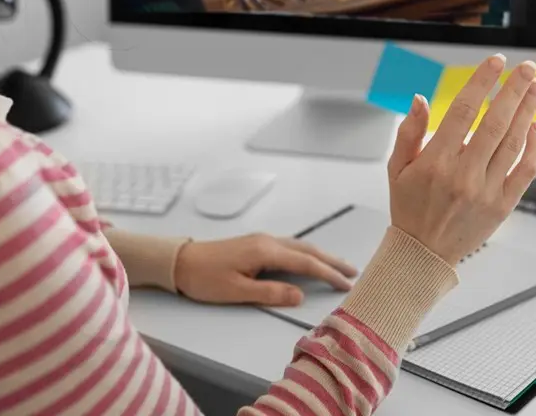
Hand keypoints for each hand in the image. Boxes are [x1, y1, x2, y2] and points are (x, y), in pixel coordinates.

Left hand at [174, 234, 357, 306]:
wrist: (181, 261)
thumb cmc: (205, 278)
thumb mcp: (236, 291)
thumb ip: (270, 293)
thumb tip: (299, 294)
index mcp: (265, 251)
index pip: (306, 262)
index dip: (328, 273)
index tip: (346, 283)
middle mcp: (268, 241)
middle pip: (308, 249)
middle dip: (332, 260)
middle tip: (353, 271)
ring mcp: (262, 240)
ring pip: (300, 246)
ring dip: (321, 255)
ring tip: (338, 266)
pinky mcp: (256, 244)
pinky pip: (290, 247)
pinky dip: (307, 253)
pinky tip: (310, 260)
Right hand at [387, 55, 535, 265]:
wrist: (423, 253)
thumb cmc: (409, 207)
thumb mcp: (397, 168)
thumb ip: (409, 131)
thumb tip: (421, 99)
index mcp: (436, 161)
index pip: (464, 110)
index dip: (482, 83)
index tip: (495, 63)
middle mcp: (464, 174)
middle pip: (496, 122)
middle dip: (514, 90)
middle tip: (527, 68)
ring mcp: (487, 190)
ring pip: (514, 142)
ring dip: (528, 111)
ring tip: (535, 88)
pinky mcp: (503, 205)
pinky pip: (525, 170)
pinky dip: (534, 147)